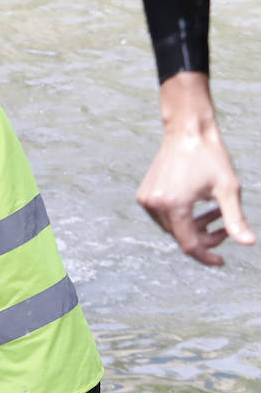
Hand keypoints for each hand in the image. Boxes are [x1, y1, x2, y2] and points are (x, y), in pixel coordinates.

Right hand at [136, 72, 254, 265]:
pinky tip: (196, 204)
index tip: (221, 261)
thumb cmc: (211, 157)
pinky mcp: (144, 196)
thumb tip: (248, 243)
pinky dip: (181, 216)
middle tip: (224, 227)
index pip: (189, 244)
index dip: (206, 255)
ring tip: (214, 212)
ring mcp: (147, 201)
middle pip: (180, 236)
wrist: (186, 132)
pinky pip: (163, 216)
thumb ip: (235, 220)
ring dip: (193, 226)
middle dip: (204, 236)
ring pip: (172, 227)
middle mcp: (156, 206)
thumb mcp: (228, 189)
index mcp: (175, 206)